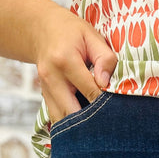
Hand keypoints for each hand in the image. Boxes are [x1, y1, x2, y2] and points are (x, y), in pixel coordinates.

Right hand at [32, 3, 118, 124]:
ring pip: (62, 120)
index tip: (118, 108)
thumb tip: (105, 83)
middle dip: (91, 123)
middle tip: (109, 126)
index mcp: (65, 61)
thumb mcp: (91, 36)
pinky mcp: (44, 97)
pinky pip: (57, 117)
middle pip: (72, 113)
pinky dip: (71, 124)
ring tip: (97, 128)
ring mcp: (45, 89)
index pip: (90, 92)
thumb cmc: (70, 32)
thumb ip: (104, 58)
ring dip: (79, 127)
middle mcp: (51, 78)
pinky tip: (84, 124)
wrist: (40, 29)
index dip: (105, 104)